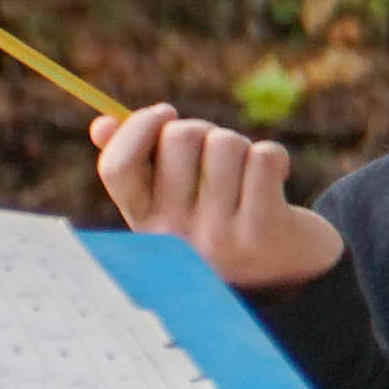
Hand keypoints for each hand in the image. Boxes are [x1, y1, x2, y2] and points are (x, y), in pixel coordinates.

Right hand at [91, 104, 343, 292]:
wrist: (286, 275)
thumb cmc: (221, 222)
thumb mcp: (174, 204)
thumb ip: (138, 165)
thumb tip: (102, 123)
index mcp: (143, 223)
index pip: (116, 166)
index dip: (137, 127)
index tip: (164, 113)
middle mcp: (174, 234)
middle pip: (178, 138)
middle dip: (204, 131)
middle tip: (219, 154)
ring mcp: (218, 234)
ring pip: (226, 143)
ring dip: (242, 147)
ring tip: (247, 174)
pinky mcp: (264, 229)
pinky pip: (265, 156)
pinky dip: (275, 157)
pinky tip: (276, 180)